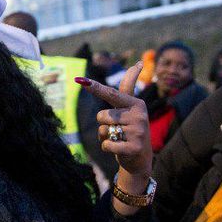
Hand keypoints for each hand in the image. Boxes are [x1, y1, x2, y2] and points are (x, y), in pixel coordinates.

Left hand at [75, 62, 152, 214]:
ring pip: (103, 130)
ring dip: (105, 136)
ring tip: (118, 137)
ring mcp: (138, 131)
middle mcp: (139, 115)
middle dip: (104, 123)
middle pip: (102, 115)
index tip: (81, 80)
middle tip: (117, 128)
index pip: (111, 93)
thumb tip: (138, 63)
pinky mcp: (134, 147)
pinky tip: (118, 148)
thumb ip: (128, 87)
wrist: (140, 158)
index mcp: (136, 103)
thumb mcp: (130, 107)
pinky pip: (106, 144)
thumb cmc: (130, 128)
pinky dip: (107, 147)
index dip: (95, 87)